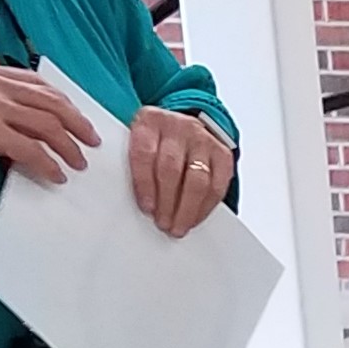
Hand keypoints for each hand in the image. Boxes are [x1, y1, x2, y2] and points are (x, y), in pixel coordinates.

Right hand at [0, 61, 100, 188]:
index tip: (75, 116)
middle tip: (91, 140)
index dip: (62, 101)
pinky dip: (48, 164)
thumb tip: (21, 117)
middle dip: (76, 122)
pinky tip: (55, 175)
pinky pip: (31, 150)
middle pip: (50, 102)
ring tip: (78, 162)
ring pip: (47, 126)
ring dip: (68, 146)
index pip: (37, 82)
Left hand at [127, 107, 235, 237]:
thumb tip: (126, 201)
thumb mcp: (135, 142)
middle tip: (163, 223)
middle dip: (167, 201)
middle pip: (172, 168)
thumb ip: (129, 164)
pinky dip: (206, 206)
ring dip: (187, 208)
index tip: (146, 208)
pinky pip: (218, 184)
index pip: (145, 154)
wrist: (181, 127)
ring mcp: (202, 139)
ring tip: (178, 225)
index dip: (145, 184)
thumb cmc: (153, 142)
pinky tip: (195, 217)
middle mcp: (178, 127)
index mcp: (150, 122)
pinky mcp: (222, 153)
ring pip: (198, 179)